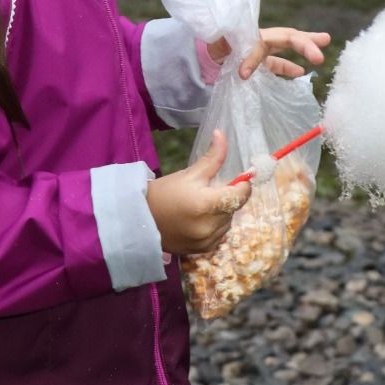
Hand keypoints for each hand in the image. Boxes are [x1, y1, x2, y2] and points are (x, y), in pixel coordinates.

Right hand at [147, 130, 251, 254]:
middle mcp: (210, 226)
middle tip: (210, 190)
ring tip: (202, 205)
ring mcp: (207, 241)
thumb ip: (212, 157)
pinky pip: (220, 234)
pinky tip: (199, 218)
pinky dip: (215, 225)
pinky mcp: (203, 249)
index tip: (239, 178)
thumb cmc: (164, 193)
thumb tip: (222, 134)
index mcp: (207, 205)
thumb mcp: (189, 173)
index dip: (243, 184)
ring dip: (222, 213)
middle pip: (234, 208)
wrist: (141, 220)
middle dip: (228, 197)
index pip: (241, 195)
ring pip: (228, 222)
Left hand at [207, 27, 331, 79]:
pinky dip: (288, 69)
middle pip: (287, 37)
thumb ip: (233, 55)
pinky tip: (300, 74)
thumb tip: (245, 73)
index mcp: (249, 35)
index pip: (264, 43)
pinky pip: (276, 64)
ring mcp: (259, 51)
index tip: (244, 74)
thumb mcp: (217, 47)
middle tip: (325, 41)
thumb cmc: (207, 47)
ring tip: (320, 54)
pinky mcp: (257, 63)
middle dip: (305, 41)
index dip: (256, 59)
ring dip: (304, 50)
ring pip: (286, 49)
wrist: (197, 54)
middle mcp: (258, 40)